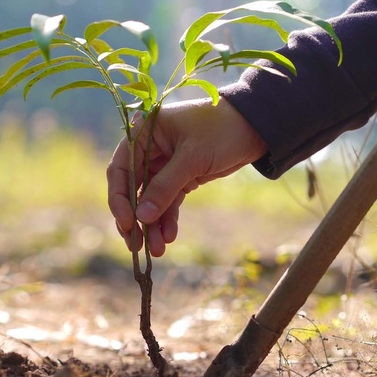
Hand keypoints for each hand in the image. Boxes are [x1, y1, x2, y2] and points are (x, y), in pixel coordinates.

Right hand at [107, 97, 267, 256]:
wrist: (256, 127)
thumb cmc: (221, 130)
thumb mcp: (192, 157)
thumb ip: (165, 187)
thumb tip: (141, 217)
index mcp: (144, 133)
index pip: (121, 169)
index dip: (120, 198)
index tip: (128, 223)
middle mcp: (150, 149)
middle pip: (133, 189)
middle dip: (136, 218)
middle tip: (136, 245)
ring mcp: (165, 165)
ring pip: (151, 200)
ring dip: (153, 225)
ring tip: (158, 249)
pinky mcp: (182, 177)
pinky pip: (169, 202)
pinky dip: (168, 219)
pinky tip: (169, 236)